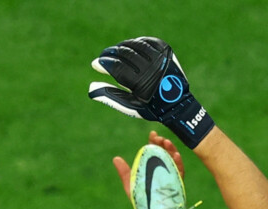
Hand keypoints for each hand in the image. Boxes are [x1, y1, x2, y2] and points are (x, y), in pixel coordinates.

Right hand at [89, 37, 213, 148]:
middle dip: (110, 53)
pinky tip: (130, 46)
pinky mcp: (166, 52)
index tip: (95, 64)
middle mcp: (151, 70)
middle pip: (124, 53)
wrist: (176, 104)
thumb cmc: (150, 108)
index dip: (104, 64)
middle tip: (104, 56)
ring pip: (135, 45)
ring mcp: (160, 59)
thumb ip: (109, 96)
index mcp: (140, 85)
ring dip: (122, 45)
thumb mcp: (129, 105)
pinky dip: (137, 42)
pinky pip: (148, 42)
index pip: (117, 68)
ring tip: (115, 50)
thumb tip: (90, 88)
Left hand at [112, 130, 184, 195]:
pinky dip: (179, 162)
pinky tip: (176, 155)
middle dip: (163, 144)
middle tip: (159, 138)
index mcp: (152, 168)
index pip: (154, 152)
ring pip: (173, 159)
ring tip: (167, 143)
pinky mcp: (177, 182)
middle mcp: (162, 170)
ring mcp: (170, 175)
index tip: (152, 134)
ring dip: (171, 149)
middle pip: (164, 153)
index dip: (153, 142)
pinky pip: (180, 171)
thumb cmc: (141, 200)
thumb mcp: (130, 185)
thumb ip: (124, 172)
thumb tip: (116, 159)